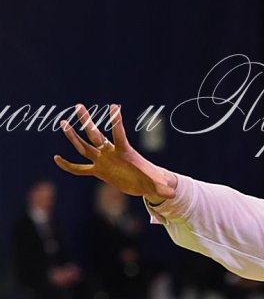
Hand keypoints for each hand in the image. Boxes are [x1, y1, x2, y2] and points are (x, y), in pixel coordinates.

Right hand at [54, 104, 175, 201]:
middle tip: (78, 105)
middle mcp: (110, 153)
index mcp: (125, 152)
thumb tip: (172, 193)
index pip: (119, 134)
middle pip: (96, 135)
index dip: (117, 122)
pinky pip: (80, 169)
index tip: (115, 106)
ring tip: (62, 122)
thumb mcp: (157, 184)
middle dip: (87, 122)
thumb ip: (163, 188)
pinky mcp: (98, 171)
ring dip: (73, 136)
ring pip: (84, 147)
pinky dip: (69, 166)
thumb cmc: (151, 180)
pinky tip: (56, 159)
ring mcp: (102, 161)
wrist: (144, 183)